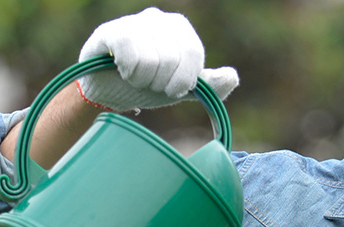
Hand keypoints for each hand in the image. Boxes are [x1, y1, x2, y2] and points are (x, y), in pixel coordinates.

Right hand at [77, 7, 238, 111]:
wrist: (111, 91)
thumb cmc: (149, 85)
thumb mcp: (183, 89)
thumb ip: (210, 86)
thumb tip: (232, 76)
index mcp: (180, 29)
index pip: (192, 54)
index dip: (183, 80)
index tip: (172, 89)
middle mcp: (158, 19)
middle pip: (172, 58)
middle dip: (161, 82)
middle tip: (150, 83)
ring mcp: (134, 22)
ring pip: (152, 59)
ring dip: (143, 80)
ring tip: (135, 77)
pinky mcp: (110, 31)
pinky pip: (129, 52)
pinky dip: (128, 70)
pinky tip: (122, 70)